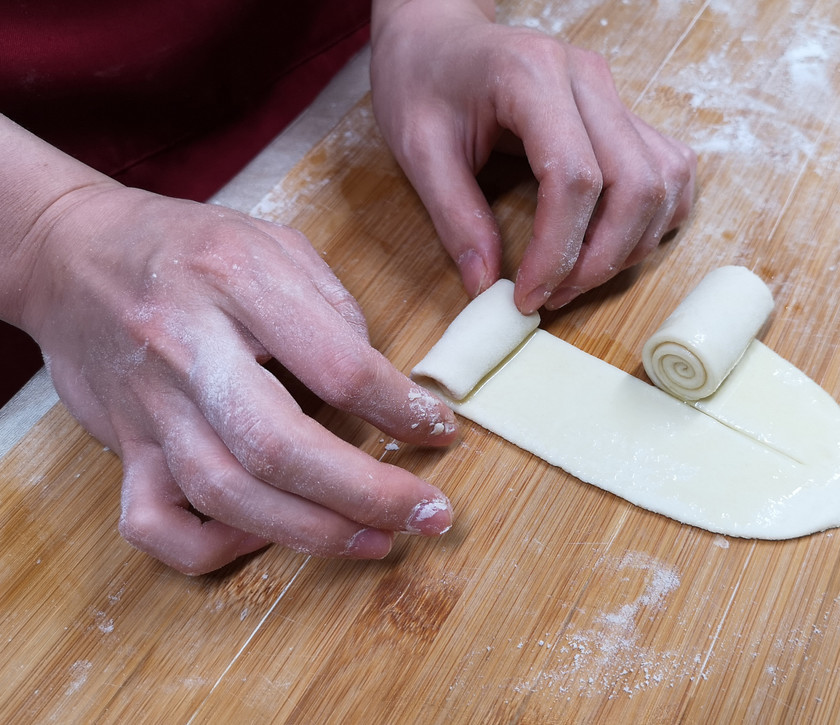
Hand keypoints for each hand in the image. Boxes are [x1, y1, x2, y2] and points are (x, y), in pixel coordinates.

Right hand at [18, 183, 456, 573]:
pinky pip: (155, 524)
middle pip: (279, 446)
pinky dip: (216, 548)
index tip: (442, 431)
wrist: (70, 251)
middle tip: (430, 514)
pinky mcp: (123, 446)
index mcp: (237, 281)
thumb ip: (335, 311)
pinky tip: (268, 536)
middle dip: (368, 493)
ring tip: (378, 540)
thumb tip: (388, 393)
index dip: (403, 410)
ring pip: (225, 494)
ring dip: (313, 532)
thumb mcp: (275, 244)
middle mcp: (186, 347)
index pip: (338, 365)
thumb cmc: (190, 247)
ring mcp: (149, 405)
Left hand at [371, 0, 695, 312]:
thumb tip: (485, 286)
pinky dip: (656, 217)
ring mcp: (614, 93)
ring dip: (632, 244)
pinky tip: (617, 243)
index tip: (529, 294)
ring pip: (663, 181)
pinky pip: (670, 170)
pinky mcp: (624, 112)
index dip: (559, 249)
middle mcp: (588, 79)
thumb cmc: (423, 80)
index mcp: (531, 75)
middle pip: (635, 184)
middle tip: (555, 295)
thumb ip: (454, 217)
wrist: (439, 34)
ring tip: (578, 276)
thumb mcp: (418, 149)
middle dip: (601, 258)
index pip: (575, 177)